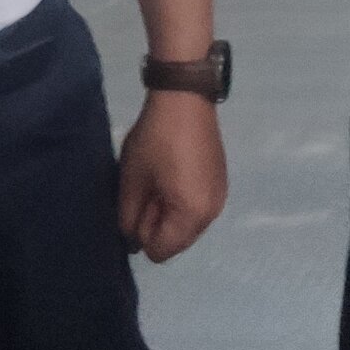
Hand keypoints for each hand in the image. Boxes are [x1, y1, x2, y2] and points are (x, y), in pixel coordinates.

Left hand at [116, 92, 227, 262]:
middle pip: (177, 241)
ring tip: (159, 180)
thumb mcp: (132, 180)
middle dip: (157, 224)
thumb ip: (129, 218)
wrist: (185, 97)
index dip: (141, 233)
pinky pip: (197, 208)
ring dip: (169, 212)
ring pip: (186, 225)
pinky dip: (182, 201)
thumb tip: (133, 240)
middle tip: (146, 189)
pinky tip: (172, 173)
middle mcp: (212, 213)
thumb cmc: (155, 140)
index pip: (161, 251)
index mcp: (192, 215)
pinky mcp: (220, 182)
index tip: (138, 203)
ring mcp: (220, 197)